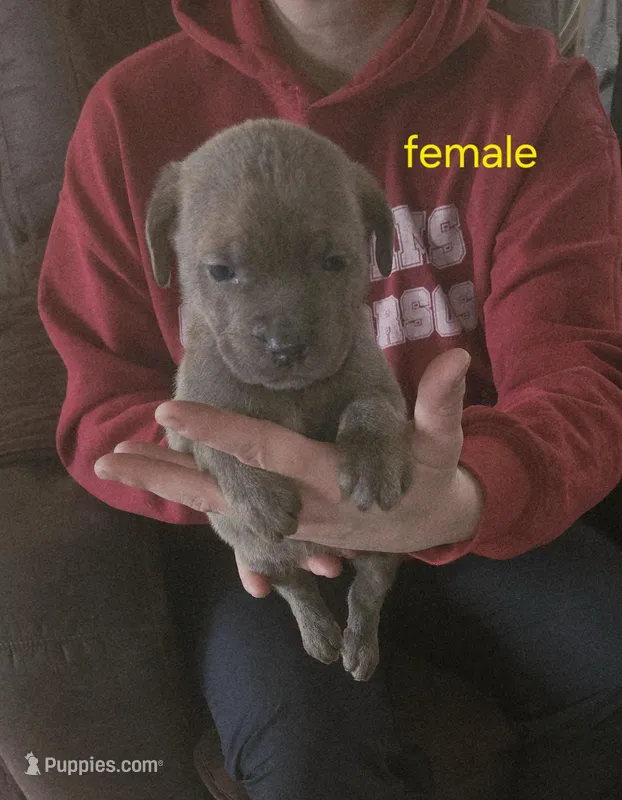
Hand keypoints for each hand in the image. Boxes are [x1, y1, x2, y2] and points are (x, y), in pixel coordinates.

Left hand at [95, 349, 482, 591]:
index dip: (218, 434)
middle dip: (166, 474)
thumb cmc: (430, 479)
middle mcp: (296, 504)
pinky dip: (190, 496)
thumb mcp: (442, 445)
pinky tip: (158, 478)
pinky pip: (229, 512)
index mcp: (326, 478)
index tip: (171, 412)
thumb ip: (442, 403)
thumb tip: (454, 357)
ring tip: (114, 464)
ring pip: (216, 507)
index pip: (266, 452)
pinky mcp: (283, 524)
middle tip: (110, 457)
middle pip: (221, 492)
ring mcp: (286, 520)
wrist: (426, 525)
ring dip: (165, 485)